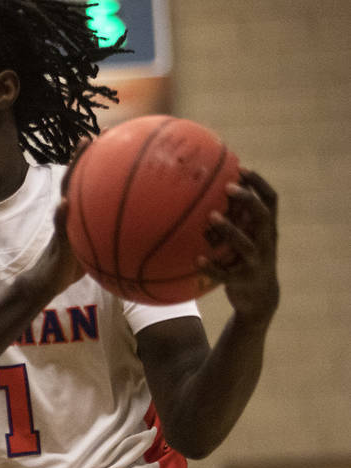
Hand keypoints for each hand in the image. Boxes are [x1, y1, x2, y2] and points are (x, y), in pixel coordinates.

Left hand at [200, 169, 279, 324]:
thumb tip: (210, 196)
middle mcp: (266, 243)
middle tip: (227, 188)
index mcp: (267, 230)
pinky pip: (226, 274)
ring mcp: (256, 262)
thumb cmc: (245, 261)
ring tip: (211, 217)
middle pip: (263, 216)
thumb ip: (236, 220)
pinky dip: (212, 267)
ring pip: (246, 244)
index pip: (271, 200)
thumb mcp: (246, 239)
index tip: (241, 168)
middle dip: (248, 200)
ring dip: (229, 230)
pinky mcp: (242, 280)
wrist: (259, 299)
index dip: (258, 183)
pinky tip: (197, 260)